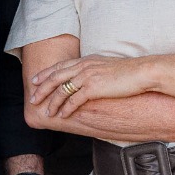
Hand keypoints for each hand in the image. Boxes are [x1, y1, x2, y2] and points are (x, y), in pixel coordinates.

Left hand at [30, 54, 152, 118]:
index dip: (46, 73)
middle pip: (56, 76)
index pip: (60, 66)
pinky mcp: (93, 88)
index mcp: (87, 60)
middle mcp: (84, 66)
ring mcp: (87, 76)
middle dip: (42, 88)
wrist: (142, 73)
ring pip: (62, 90)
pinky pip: (73, 100)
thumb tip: (89, 79)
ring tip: (46, 112)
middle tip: (32, 98)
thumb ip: (95, 70)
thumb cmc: (129, 72)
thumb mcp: (107, 67)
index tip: (35, 80)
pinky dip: (65, 108)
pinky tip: (61, 115)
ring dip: (52, 102)